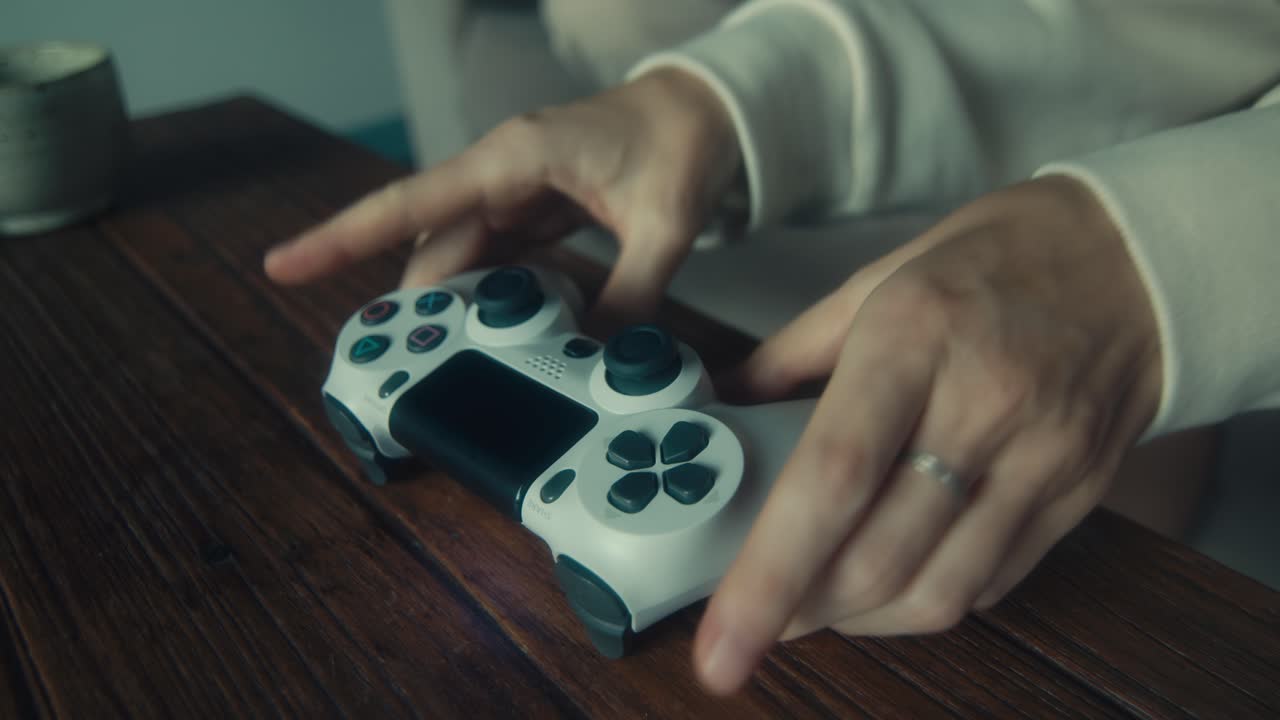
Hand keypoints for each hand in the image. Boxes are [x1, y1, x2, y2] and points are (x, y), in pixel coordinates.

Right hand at [264, 68, 739, 326]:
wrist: (707, 109)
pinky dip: (494, 294)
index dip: (344, 236)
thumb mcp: (662, 224)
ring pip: (462, 255)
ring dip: (457, 305)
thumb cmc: (680, 141)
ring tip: (452, 362)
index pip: (412, 202)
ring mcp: (517, 191)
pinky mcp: (537, 208)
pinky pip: (498, 257)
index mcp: (515, 158)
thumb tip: (600, 360)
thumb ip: (629, 294)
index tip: (285, 264)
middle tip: (406, 367)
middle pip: (433, 244)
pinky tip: (499, 333)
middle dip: (417, 302)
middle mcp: (502, 172)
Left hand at [699, 176, 1163, 693]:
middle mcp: (981, 406)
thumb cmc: (997, 260)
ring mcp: (1039, 461)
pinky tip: (890, 580)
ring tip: (815, 603)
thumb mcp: (880, 279)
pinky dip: (924, 600)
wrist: (1139, 262)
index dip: (768, 573)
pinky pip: (990, 583)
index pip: (832, 476)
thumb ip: (792, 354)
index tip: (724, 643)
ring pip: (936, 591)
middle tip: (754, 617)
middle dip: (798, 610)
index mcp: (913, 338)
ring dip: (858, 618)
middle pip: (879, 556)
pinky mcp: (1076, 499)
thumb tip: (725, 409)